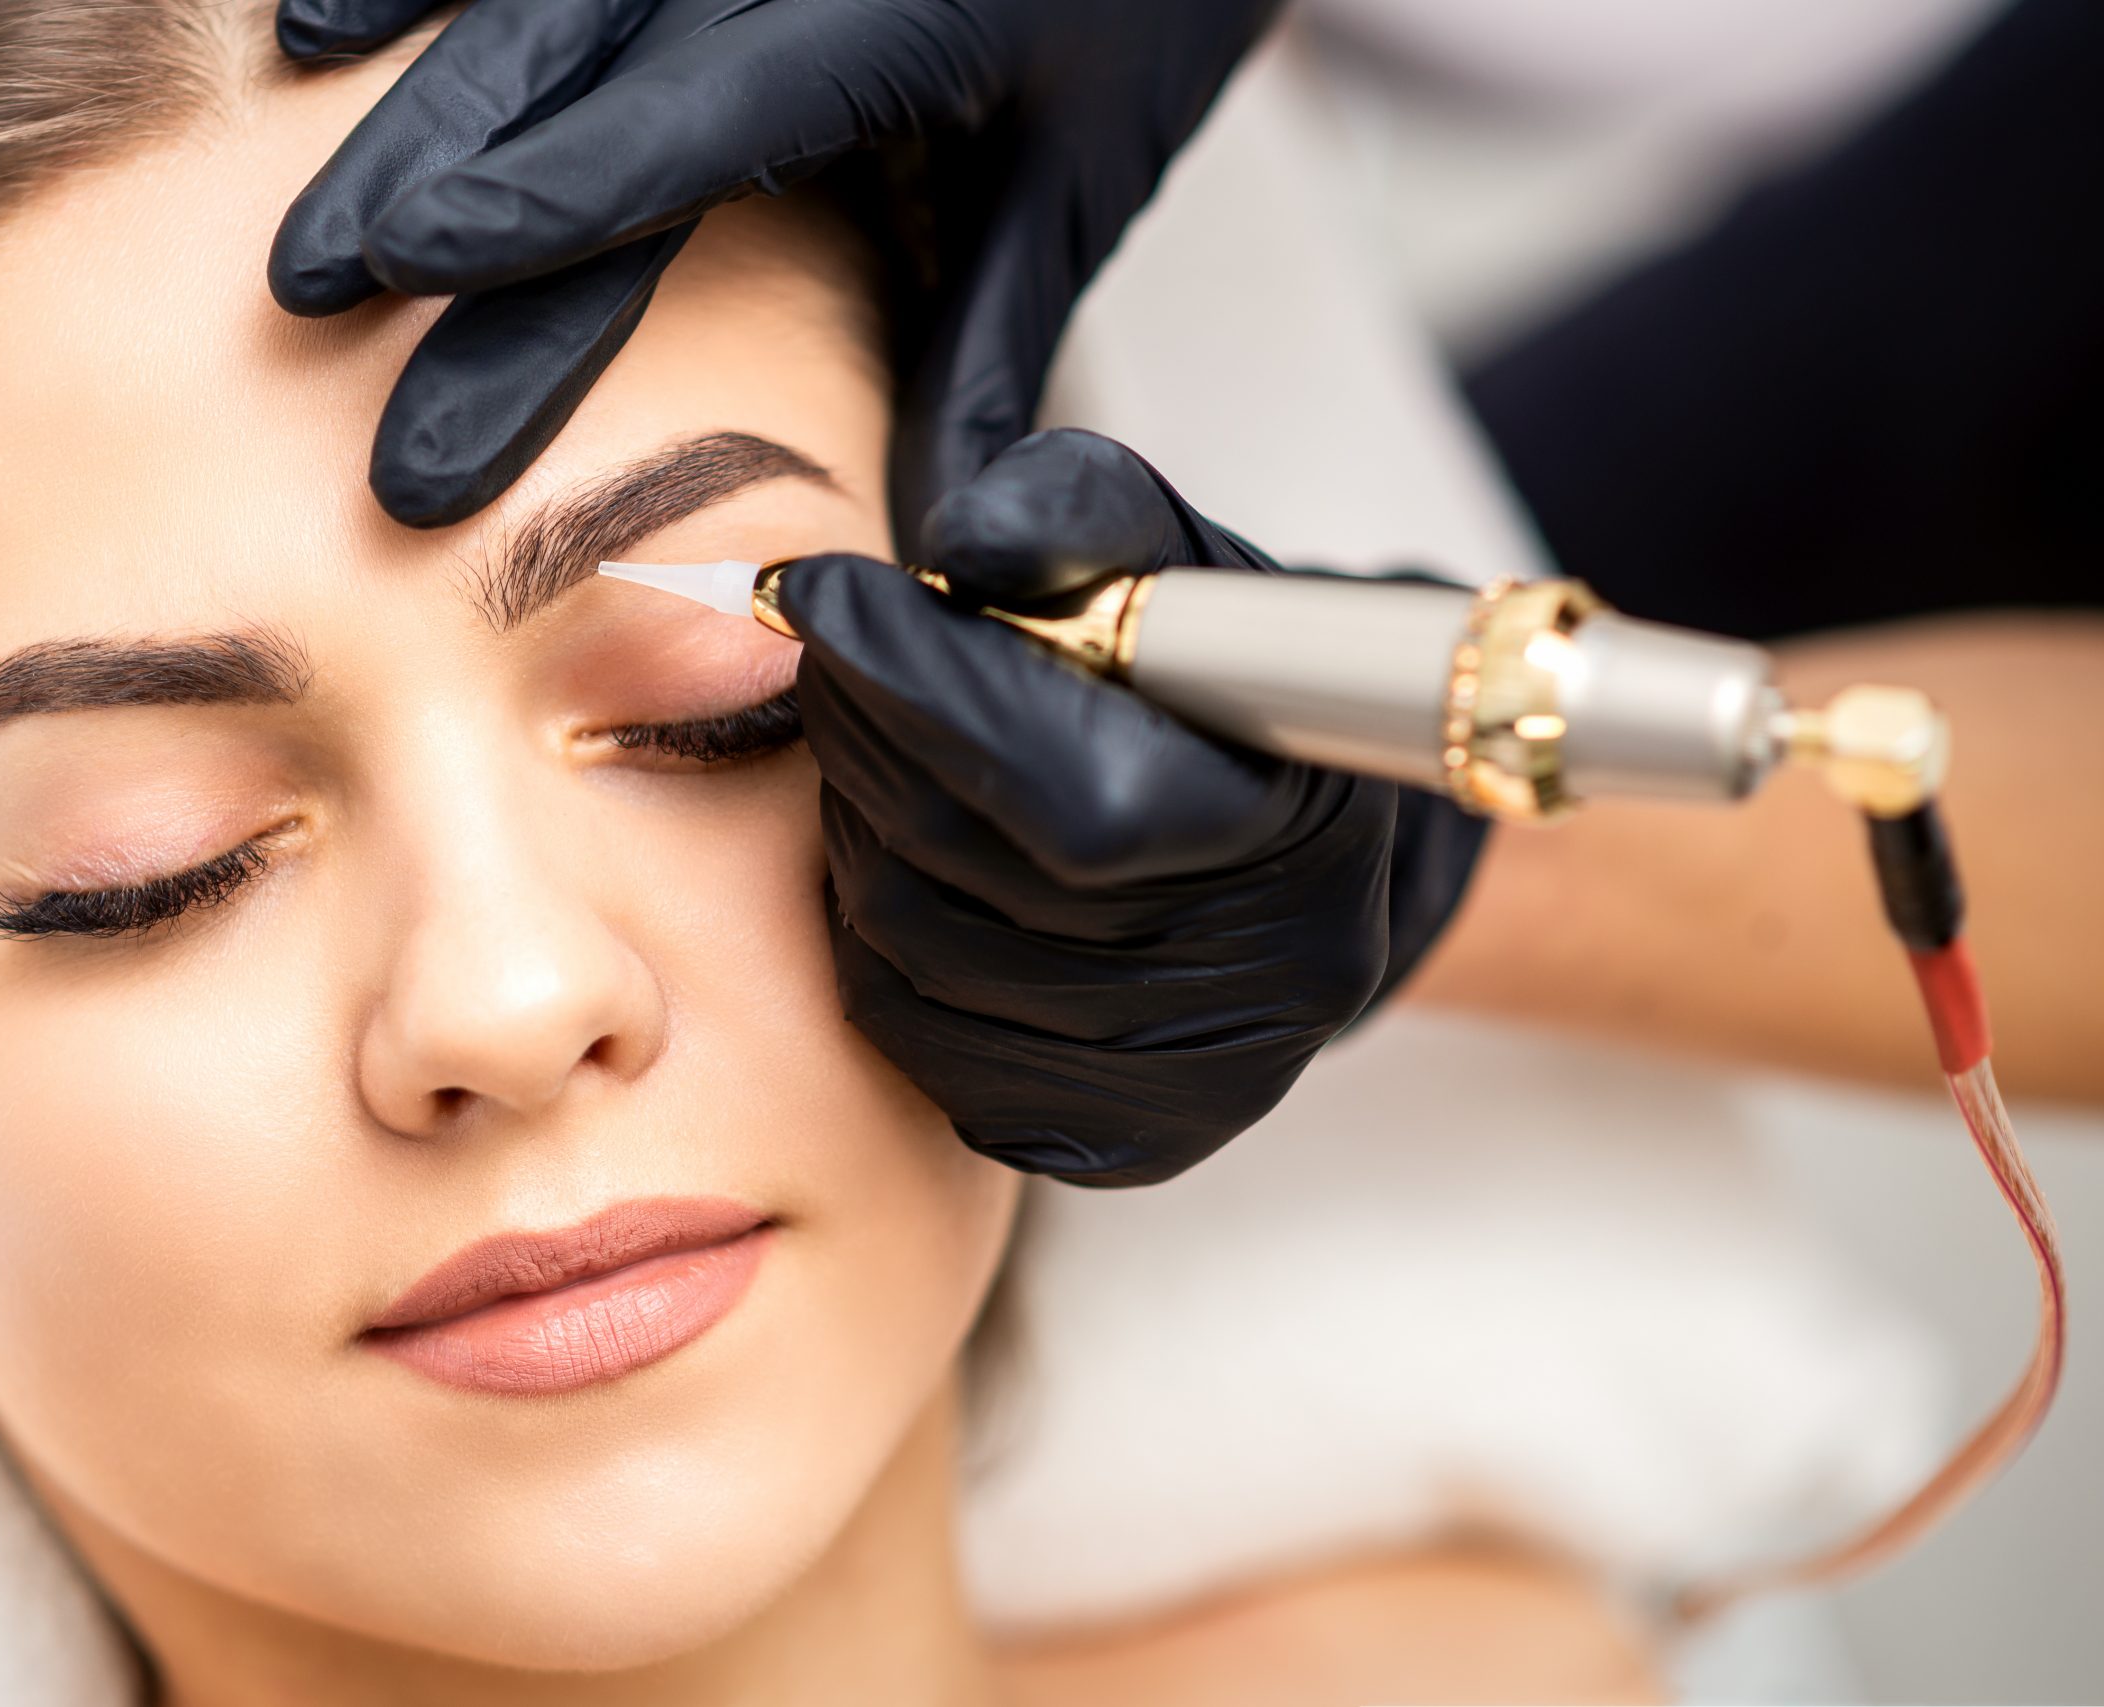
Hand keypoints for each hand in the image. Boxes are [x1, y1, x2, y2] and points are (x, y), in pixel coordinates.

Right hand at [270, 0, 1287, 531]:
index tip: (409, 266)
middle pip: (569, 43)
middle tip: (310, 294)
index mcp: (904, 7)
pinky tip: (318, 21)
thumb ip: (992, 353)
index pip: (693, 113)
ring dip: (401, 81)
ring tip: (309, 204)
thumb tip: (939, 551)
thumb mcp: (1085, 174)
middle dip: (425, 173)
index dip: (543, 191)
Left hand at [775, 430, 1482, 1185]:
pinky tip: (914, 850)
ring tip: (893, 745)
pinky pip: (905, 1027)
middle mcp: (1249, 991)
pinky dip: (874, 924)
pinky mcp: (1105, 1140)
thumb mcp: (1186, 568)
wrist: (1300, 859)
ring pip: (908, 943)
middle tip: (846, 646)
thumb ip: (1079, 522)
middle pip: (963, 861)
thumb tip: (960, 547)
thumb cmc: (1229, 695)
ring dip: (862, 819)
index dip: (923, 683)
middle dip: (869, 730)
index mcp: (1296, 839)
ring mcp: (1175, 1085)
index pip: (1062, 789)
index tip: (826, 595)